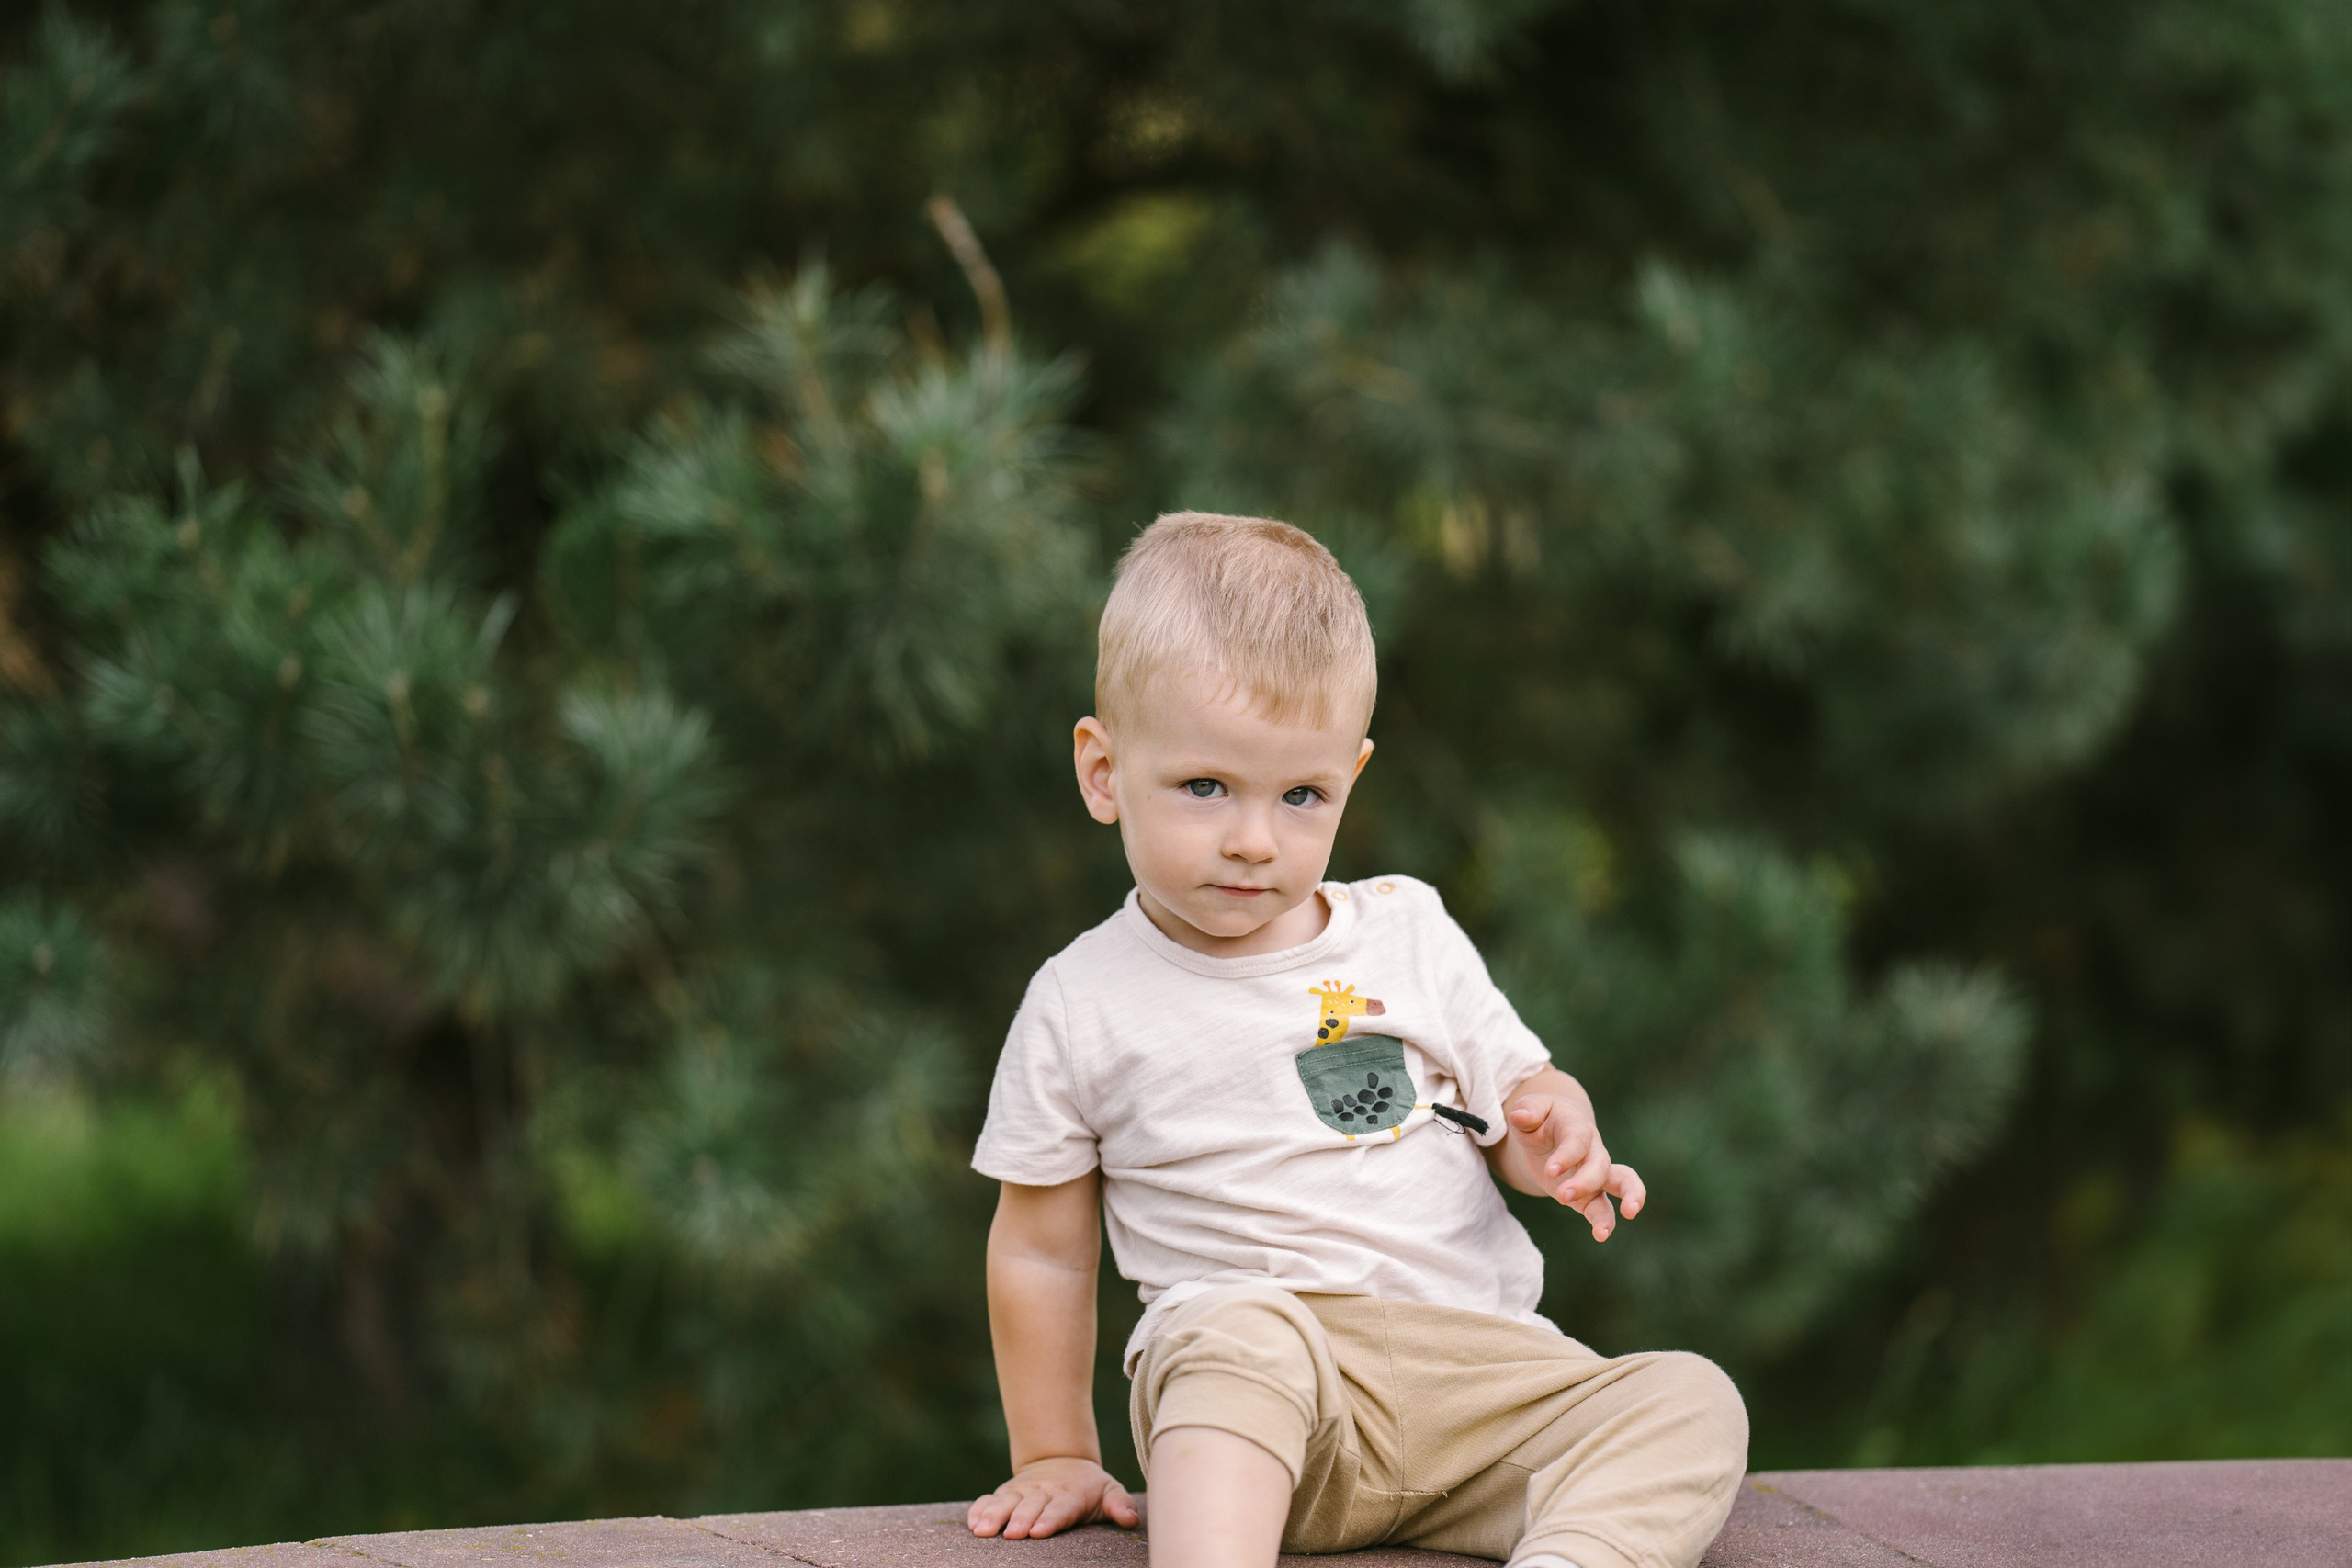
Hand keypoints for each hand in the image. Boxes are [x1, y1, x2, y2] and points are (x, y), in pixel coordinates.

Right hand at [967, 1454, 1140, 1539]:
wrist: (1061, 1460)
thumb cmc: (1088, 1487)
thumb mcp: (1108, 1491)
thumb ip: (1119, 1505)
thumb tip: (1132, 1518)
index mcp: (1069, 1494)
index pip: (1060, 1508)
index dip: (1050, 1519)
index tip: (1039, 1531)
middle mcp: (1043, 1491)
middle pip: (1030, 1506)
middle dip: (1020, 1519)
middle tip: (1012, 1534)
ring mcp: (1022, 1491)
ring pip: (1006, 1502)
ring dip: (994, 1515)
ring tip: (983, 1531)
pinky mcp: (1006, 1492)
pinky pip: (989, 1499)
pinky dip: (979, 1509)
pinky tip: (972, 1523)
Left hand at [1504, 1093, 1645, 1240]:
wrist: (1551, 1131)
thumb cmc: (1540, 1119)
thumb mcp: (1530, 1110)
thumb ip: (1527, 1111)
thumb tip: (1520, 1116)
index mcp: (1577, 1127)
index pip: (1577, 1140)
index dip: (1567, 1155)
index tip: (1550, 1171)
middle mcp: (1593, 1150)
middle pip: (1600, 1164)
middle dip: (1585, 1182)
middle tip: (1562, 1196)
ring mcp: (1596, 1173)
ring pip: (1622, 1183)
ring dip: (1624, 1199)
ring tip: (1607, 1227)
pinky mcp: (1590, 1194)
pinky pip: (1603, 1208)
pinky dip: (1604, 1222)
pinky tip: (1600, 1236)